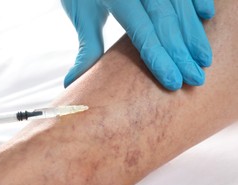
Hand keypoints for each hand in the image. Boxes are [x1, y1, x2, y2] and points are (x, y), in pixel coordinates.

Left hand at [61, 0, 214, 89]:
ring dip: (194, 32)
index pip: (143, 31)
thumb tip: (72, 83)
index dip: (160, 58)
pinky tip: (205, 16)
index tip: (173, 81)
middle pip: (166, 21)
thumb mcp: (83, 16)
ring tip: (203, 59)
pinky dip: (196, 0)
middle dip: (182, 52)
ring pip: (179, 5)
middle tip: (195, 78)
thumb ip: (87, 49)